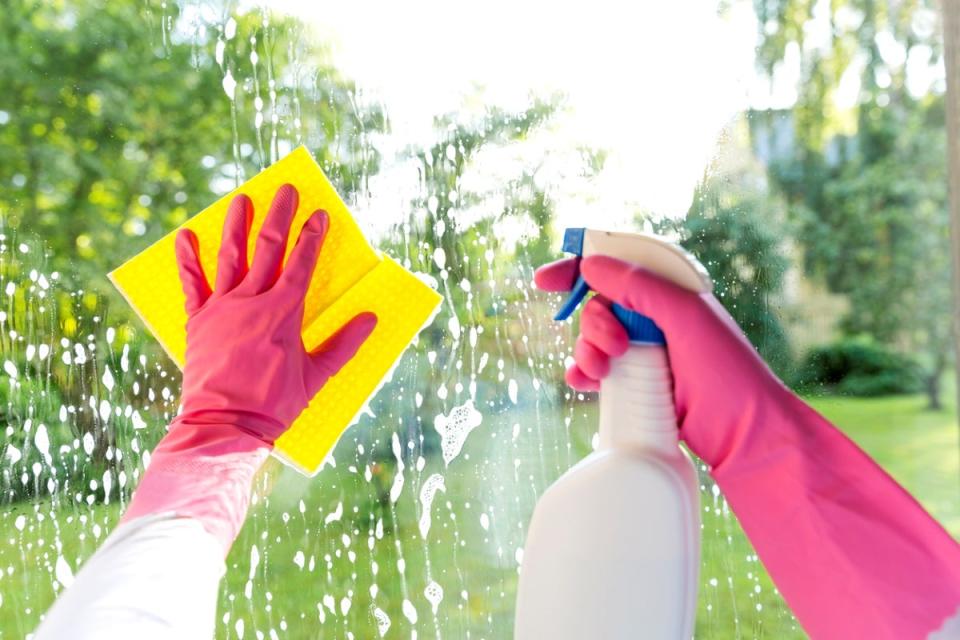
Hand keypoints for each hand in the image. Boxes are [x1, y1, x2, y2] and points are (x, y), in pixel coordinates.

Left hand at [174, 183, 376, 443]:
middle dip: (279, 215)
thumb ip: (344, 345)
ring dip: (236, 224)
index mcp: (283, 312)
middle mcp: (251, 301)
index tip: (319, 214)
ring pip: (230, 256)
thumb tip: (370, 319)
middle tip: (285, 189)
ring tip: (242, 199)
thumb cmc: (275, 404)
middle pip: (267, 247)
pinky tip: (185, 235)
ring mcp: (221, 308)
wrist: (225, 426)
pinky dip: (187, 259)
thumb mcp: (317, 377)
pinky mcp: (198, 321)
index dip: (312, 236)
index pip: (302, 263)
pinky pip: (191, 284)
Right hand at [535, 254, 788, 466]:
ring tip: (605, 372)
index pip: (618, 267)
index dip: (579, 268)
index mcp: (671, 293)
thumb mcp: (686, 317)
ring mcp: (645, 352)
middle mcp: (655, 318)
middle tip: (616, 348)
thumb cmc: (727, 373)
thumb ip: (639, 286)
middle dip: (594, 324)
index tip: (545, 281)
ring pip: (592, 339)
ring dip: (587, 352)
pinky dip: (583, 374)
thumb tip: (592, 264)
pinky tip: (585, 384)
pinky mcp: (636, 384)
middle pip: (598, 305)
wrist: (744, 435)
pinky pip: (595, 371)